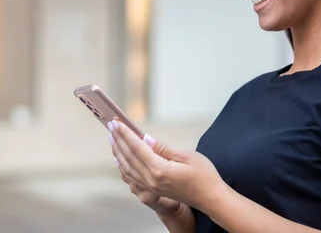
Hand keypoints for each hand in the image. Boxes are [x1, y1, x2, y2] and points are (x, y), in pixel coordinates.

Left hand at [108, 119, 225, 210]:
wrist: (210, 198)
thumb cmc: (204, 176)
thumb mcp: (187, 156)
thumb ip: (163, 148)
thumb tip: (145, 139)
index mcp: (159, 170)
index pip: (137, 148)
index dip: (125, 134)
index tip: (116, 123)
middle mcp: (151, 180)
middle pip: (129, 158)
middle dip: (118, 140)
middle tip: (111, 126)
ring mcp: (150, 187)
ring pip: (127, 168)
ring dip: (118, 152)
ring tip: (113, 138)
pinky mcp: (152, 190)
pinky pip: (132, 178)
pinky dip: (123, 167)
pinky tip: (120, 160)